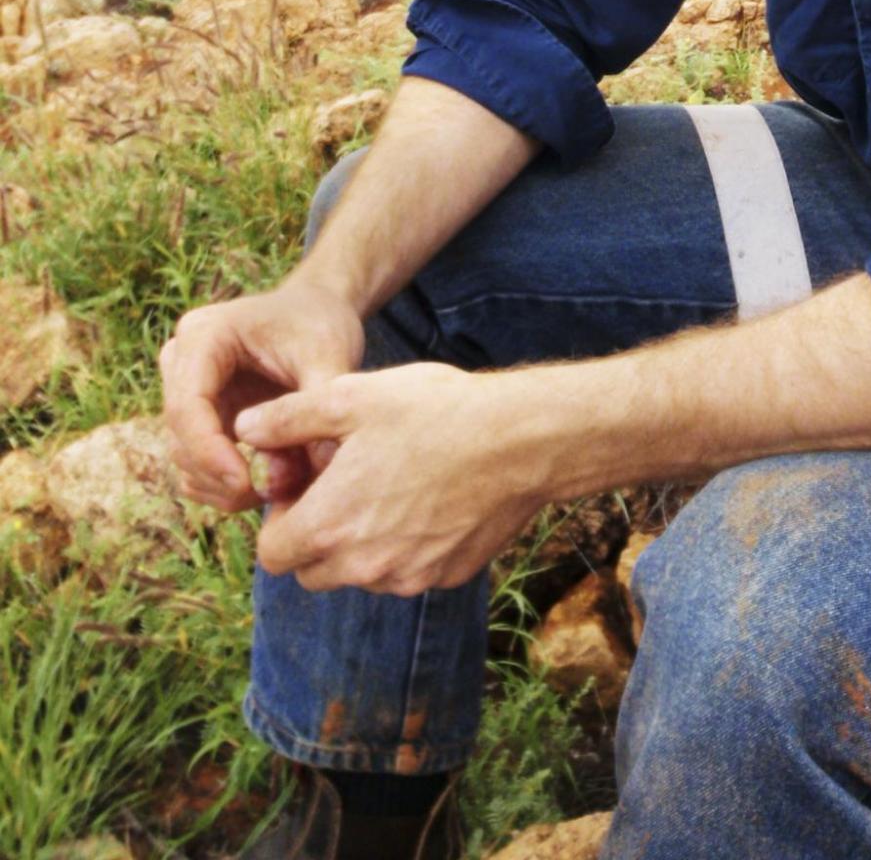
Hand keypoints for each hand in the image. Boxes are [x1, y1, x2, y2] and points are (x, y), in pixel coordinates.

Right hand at [159, 274, 364, 511]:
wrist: (317, 311)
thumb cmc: (320, 324)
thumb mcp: (329, 356)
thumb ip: (321, 408)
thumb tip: (317, 468)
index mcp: (203, 336)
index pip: (186, 406)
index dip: (208, 453)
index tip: (245, 484)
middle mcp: (181, 363)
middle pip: (181, 439)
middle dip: (223, 476)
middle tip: (275, 492)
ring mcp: (185, 393)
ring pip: (186, 461)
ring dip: (227, 486)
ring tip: (286, 483)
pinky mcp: (199, 419)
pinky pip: (198, 467)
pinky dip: (229, 485)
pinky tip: (273, 482)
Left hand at [235, 364, 540, 593]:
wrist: (521, 439)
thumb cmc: (435, 411)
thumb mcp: (351, 398)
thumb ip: (287, 418)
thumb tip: (244, 429)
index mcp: (329, 525)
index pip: (271, 555)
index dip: (281, 520)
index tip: (307, 486)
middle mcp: (363, 565)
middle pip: (311, 573)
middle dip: (315, 537)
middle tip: (345, 486)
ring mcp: (408, 576)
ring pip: (360, 574)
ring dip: (360, 544)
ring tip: (391, 485)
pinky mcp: (447, 576)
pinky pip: (407, 572)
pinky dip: (405, 546)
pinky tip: (430, 498)